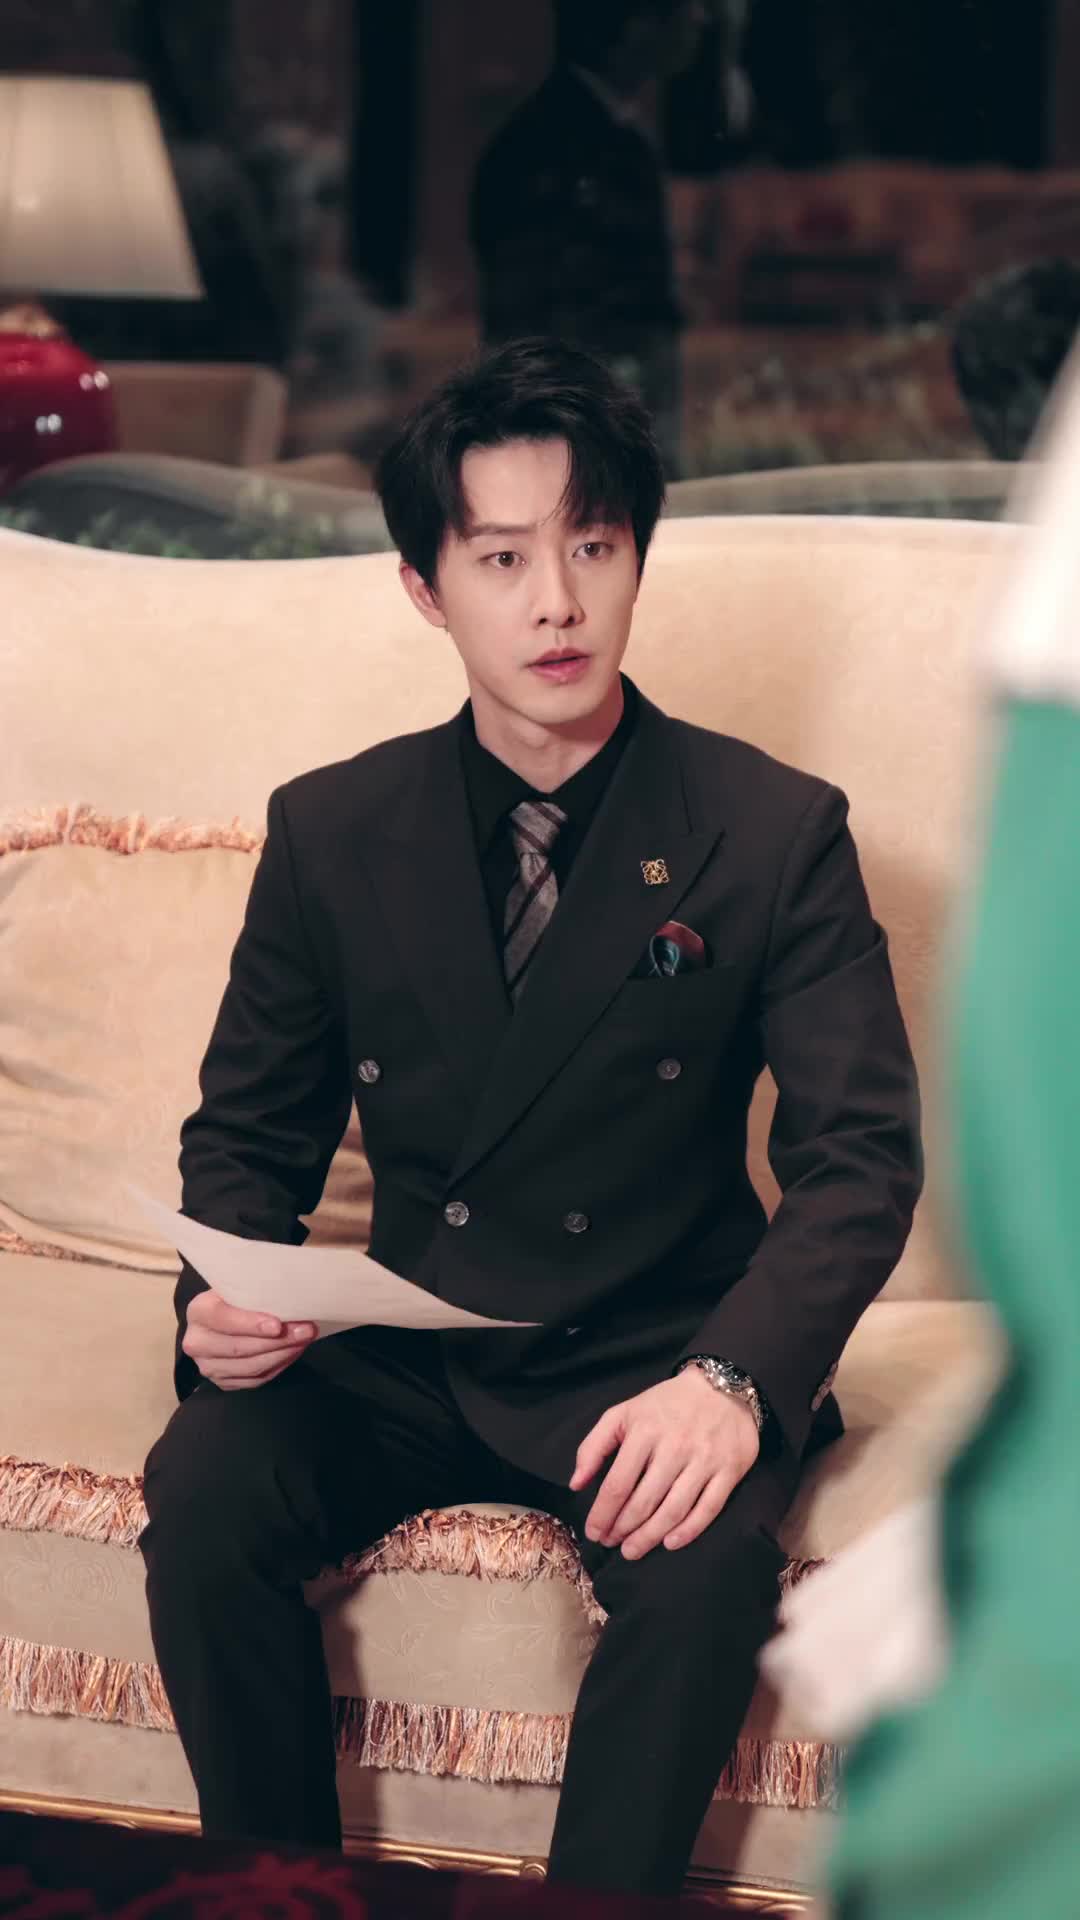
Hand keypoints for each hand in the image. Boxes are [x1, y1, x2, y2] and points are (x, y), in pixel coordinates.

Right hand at [182, 1290, 317, 1390]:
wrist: (219, 1320)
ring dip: (282, 1354)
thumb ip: (255, 1290)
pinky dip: (278, 1366)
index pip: (222, 1319)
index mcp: (198, 1311)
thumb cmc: (235, 1298)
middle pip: (240, 1348)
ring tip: (304, 1340)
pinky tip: (293, 1352)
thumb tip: (291, 1294)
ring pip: (250, 1367)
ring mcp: (209, 1366)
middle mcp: (197, 1342)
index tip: (278, 1325)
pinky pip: (255, 1380)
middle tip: (306, 1331)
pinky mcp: (223, 1382)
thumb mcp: (239, 1286)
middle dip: (278, 1341)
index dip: (250, 1324)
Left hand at [569, 1368, 759, 1560]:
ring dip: (650, 1536)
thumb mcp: (623, 1413)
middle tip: (612, 1544)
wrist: (722, 1386)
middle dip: (623, 1530)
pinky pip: (708, 1509)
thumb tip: (576, 1484)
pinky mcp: (729, 1471)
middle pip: (644, 1502)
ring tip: (633, 1550)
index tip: (594, 1532)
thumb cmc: (666, 1404)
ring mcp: (704, 1460)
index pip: (618, 1484)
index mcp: (645, 1431)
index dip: (602, 1514)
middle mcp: (675, 1447)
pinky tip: (669, 1543)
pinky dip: (688, 1531)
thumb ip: (594, 1446)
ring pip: (673, 1510)